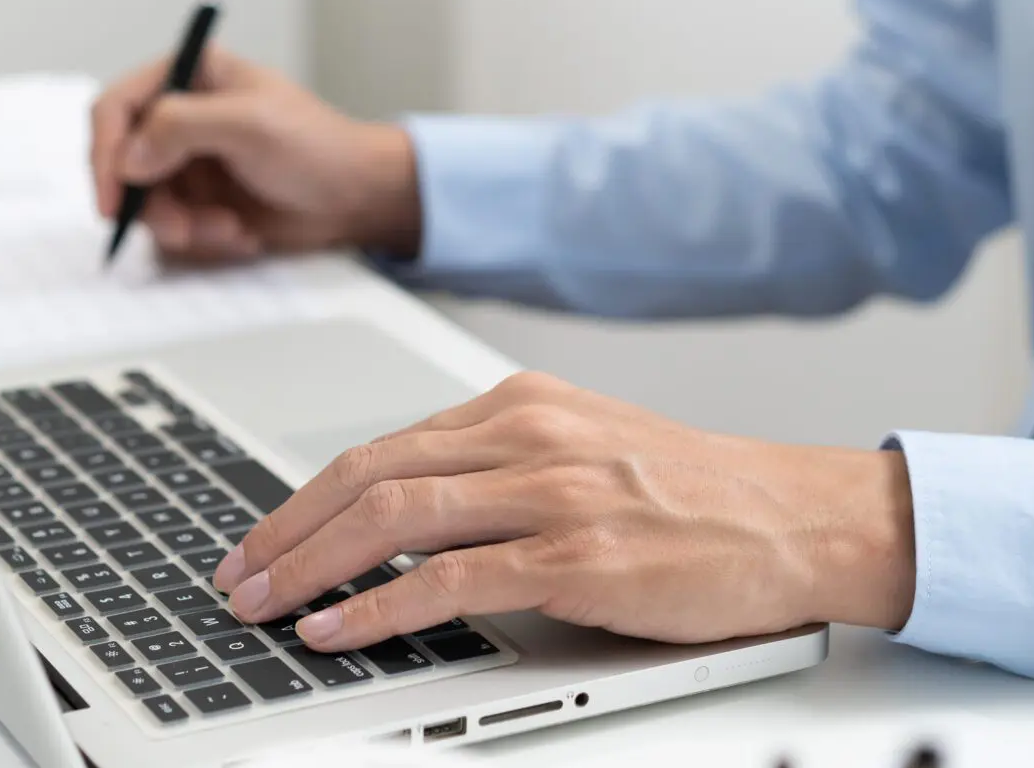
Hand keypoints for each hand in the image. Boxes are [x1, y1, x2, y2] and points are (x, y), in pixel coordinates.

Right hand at [89, 49, 421, 262]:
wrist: (357, 197)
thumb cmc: (317, 146)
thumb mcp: (250, 124)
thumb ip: (181, 126)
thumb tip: (128, 156)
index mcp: (188, 75)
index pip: (116, 107)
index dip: (106, 151)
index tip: (112, 196)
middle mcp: (179, 117)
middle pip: (122, 163)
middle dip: (149, 203)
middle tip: (179, 228)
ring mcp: (187, 162)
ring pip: (144, 203)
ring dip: (181, 226)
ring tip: (227, 229)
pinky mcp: (198, 202)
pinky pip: (172, 228)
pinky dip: (201, 238)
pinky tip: (240, 233)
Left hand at [212, 371, 916, 650]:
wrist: (797, 518)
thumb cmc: (695, 497)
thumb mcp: (584, 452)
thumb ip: (500, 468)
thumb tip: (403, 510)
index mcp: (522, 405)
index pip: (382, 448)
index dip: (306, 499)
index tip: (262, 539)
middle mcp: (527, 435)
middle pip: (368, 474)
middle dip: (285, 531)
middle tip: (236, 577)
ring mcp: (552, 492)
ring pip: (394, 517)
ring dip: (310, 566)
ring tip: (264, 605)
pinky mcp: (579, 556)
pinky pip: (451, 580)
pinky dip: (380, 606)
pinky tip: (340, 629)